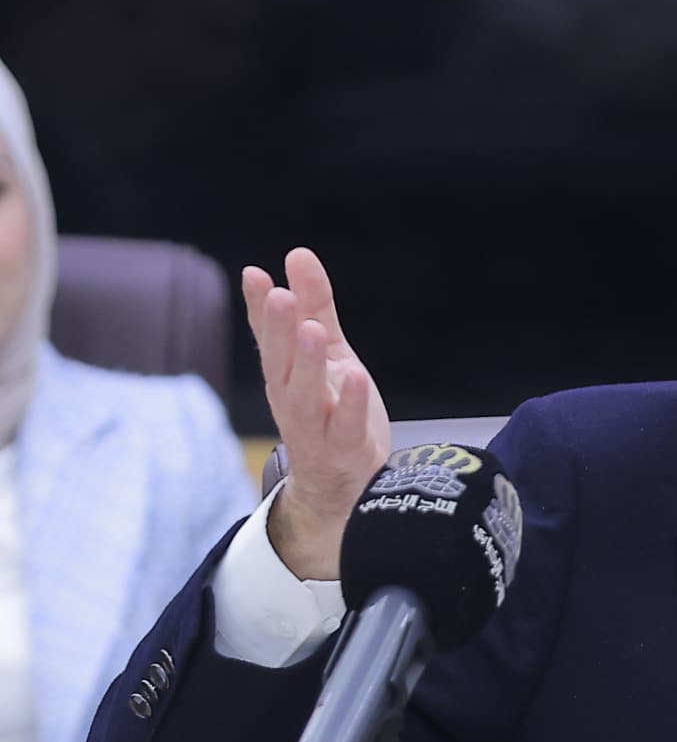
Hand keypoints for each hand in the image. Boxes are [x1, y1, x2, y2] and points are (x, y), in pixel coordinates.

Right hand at [242, 247, 389, 580]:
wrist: (346, 486)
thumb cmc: (334, 411)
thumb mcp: (331, 354)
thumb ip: (315, 307)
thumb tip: (297, 254)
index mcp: (286, 373)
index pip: (268, 335)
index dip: (259, 307)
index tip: (254, 275)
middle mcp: (293, 397)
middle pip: (281, 361)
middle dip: (278, 329)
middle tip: (279, 295)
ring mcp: (316, 426)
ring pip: (306, 394)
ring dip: (308, 363)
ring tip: (313, 330)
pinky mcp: (344, 450)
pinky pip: (345, 427)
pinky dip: (350, 405)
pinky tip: (357, 379)